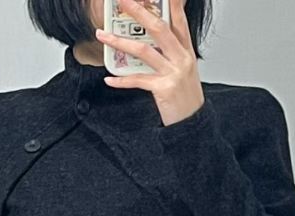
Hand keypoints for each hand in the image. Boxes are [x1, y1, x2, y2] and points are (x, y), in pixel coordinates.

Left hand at [96, 0, 203, 126]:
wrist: (192, 125)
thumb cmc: (185, 99)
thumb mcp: (184, 71)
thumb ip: (171, 54)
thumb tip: (150, 43)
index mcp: (187, 51)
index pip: (179, 20)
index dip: (172, 3)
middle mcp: (182, 58)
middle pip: (159, 28)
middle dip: (139, 11)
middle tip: (123, 0)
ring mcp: (173, 73)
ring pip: (144, 50)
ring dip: (120, 41)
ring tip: (102, 35)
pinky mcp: (164, 89)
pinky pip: (138, 80)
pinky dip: (122, 80)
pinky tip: (109, 79)